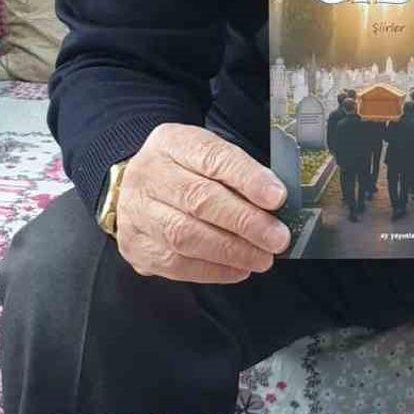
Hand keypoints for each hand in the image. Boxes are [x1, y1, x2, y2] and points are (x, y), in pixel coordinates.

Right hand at [117, 123, 289, 283]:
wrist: (139, 186)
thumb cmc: (186, 171)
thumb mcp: (210, 154)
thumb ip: (239, 172)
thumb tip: (276, 201)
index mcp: (172, 143)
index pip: (212, 157)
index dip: (247, 179)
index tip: (277, 197)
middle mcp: (148, 175)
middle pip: (198, 199)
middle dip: (245, 222)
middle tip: (277, 238)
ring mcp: (135, 212)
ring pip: (184, 235)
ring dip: (231, 251)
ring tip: (262, 257)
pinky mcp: (135, 246)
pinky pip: (175, 264)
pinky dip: (213, 270)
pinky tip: (239, 269)